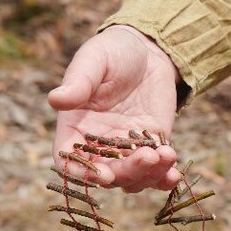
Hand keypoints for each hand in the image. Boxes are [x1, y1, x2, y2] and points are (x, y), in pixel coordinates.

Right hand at [49, 25, 181, 191]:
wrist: (147, 52)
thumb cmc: (112, 52)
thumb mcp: (93, 61)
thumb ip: (78, 83)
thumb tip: (55, 99)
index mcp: (75, 129)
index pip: (69, 161)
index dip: (82, 173)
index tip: (103, 174)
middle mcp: (99, 146)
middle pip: (107, 175)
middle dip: (127, 173)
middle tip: (146, 158)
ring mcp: (127, 150)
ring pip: (134, 179)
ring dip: (149, 175)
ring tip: (165, 154)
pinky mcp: (153, 148)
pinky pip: (157, 172)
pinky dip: (165, 178)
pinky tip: (175, 174)